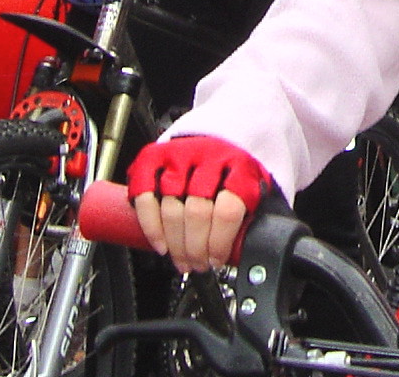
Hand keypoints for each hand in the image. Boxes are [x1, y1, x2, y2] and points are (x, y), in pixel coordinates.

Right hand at [126, 136, 271, 275]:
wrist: (219, 133)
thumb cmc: (233, 170)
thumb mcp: (253, 188)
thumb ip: (249, 217)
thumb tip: (240, 256)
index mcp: (239, 166)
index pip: (227, 210)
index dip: (219, 243)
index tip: (216, 260)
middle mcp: (209, 156)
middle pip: (196, 212)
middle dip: (194, 249)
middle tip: (196, 265)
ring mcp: (180, 154)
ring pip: (171, 207)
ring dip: (173, 244)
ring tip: (180, 260)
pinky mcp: (154, 155)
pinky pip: (144, 194)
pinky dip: (149, 224)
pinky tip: (160, 243)